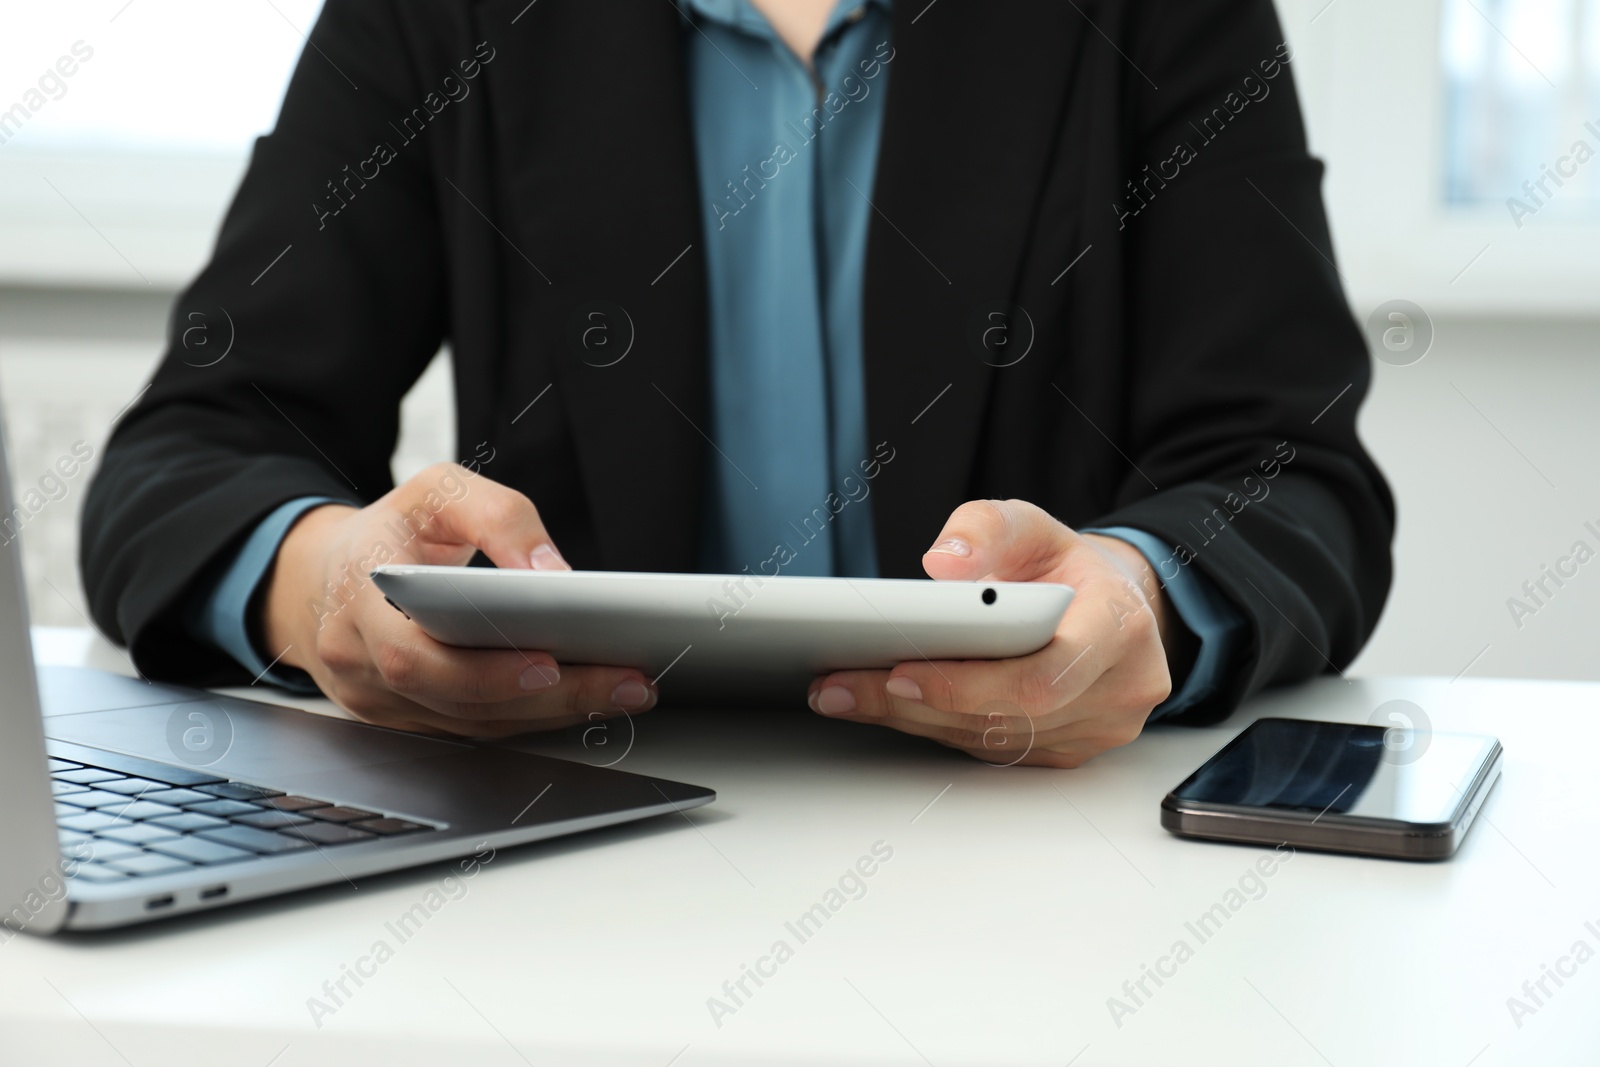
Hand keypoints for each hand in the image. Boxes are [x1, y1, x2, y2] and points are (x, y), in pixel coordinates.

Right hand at [261, 463, 657, 736]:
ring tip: (625, 692)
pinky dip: (532, 717)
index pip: (414, 653)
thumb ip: (499, 517)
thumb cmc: (394, 530)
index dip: (484, 669)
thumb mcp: (440, 491)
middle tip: (624, 685)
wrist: (329, 574)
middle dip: (547, 698)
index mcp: (357, 594)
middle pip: (453, 698)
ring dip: (553, 713)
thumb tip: (554, 575)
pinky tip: (585, 700)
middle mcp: (357, 657)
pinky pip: (471, 728)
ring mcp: (375, 698)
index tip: (553, 663)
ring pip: (470, 723)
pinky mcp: (402, 719)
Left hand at [807, 500, 1188, 766]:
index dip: (967, 684)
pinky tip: (883, 704)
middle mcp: (1118, 690)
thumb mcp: (1029, 524)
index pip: (1042, 677)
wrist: (1107, 602)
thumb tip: (942, 565)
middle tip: (842, 685)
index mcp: (1119, 628)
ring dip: (912, 719)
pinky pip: (991, 749)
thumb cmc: (1065, 566)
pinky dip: (933, 726)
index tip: (899, 672)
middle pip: (1007, 716)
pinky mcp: (1066, 750)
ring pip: (992, 739)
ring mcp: (1096, 729)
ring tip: (844, 692)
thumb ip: (984, 531)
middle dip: (916, 704)